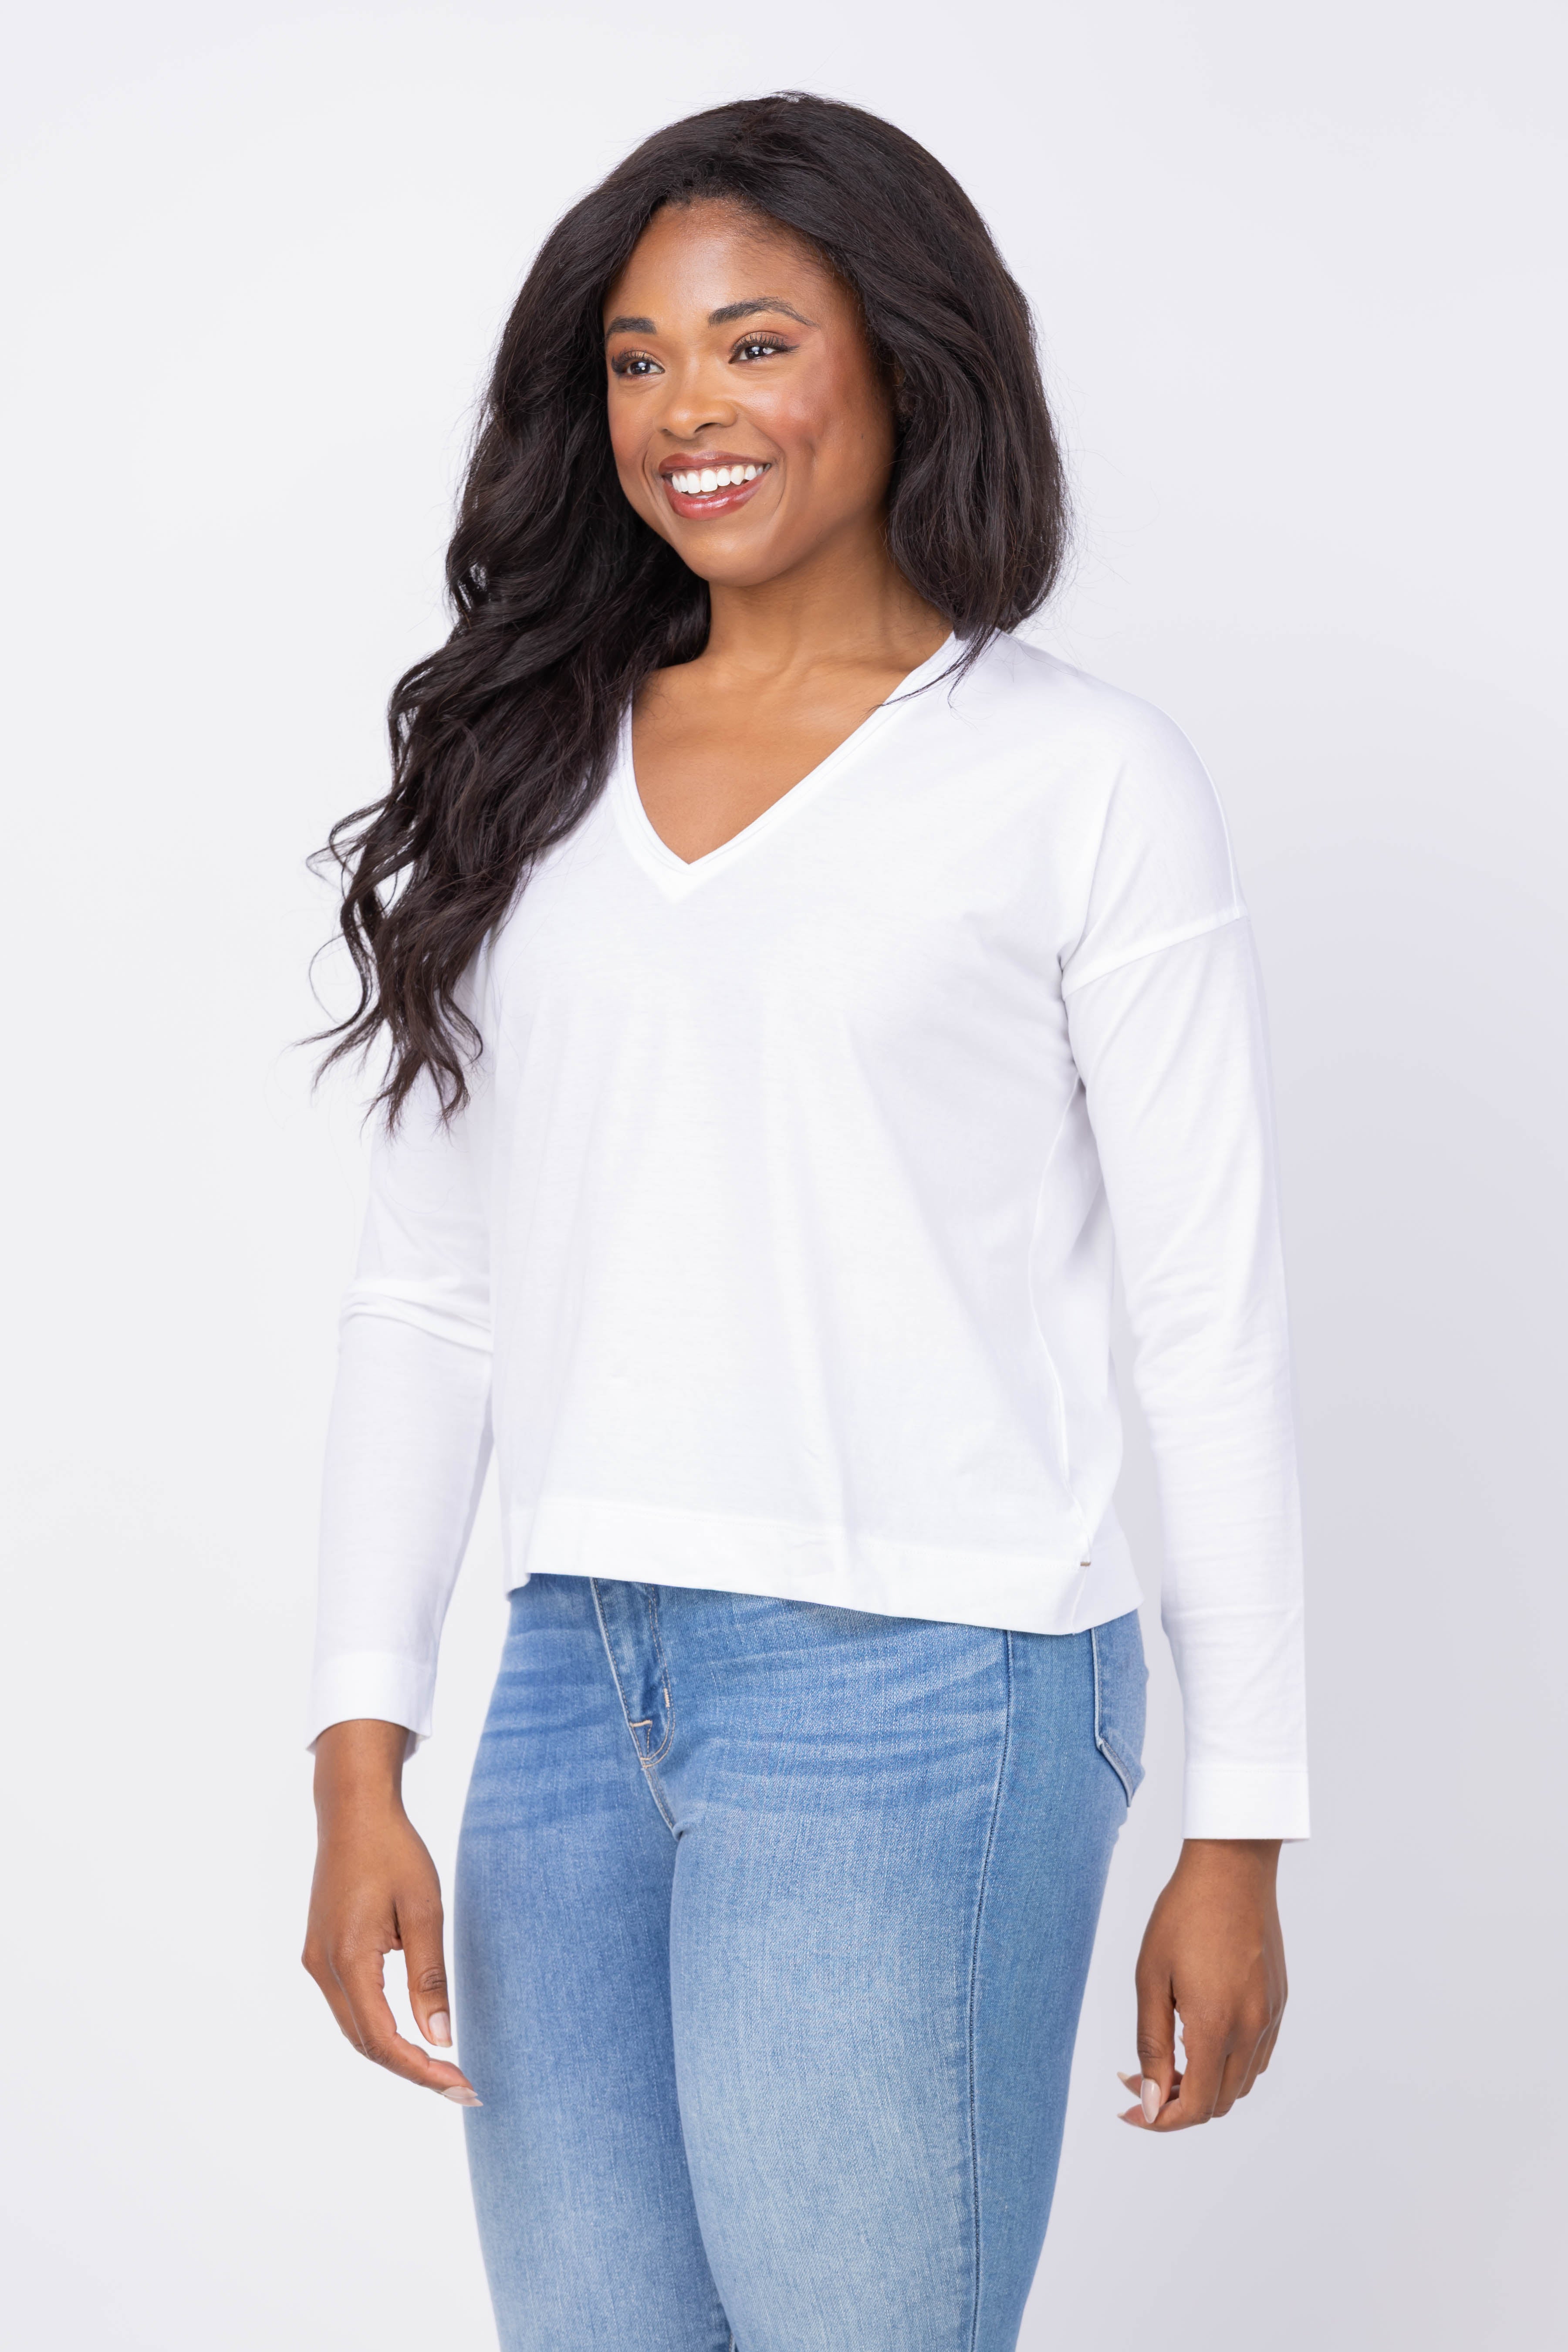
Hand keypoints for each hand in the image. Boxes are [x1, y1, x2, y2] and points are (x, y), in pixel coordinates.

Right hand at [302, 1719, 479, 2104]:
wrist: (353, 1810)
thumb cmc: (393, 1851)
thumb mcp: (424, 1909)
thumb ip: (429, 1976)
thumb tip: (439, 2036)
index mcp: (348, 1959)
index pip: (383, 2040)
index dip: (422, 2071)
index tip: (463, 2084)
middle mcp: (322, 1967)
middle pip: (365, 2042)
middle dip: (412, 2069)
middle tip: (462, 2084)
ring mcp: (315, 1960)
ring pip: (354, 2027)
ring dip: (395, 2051)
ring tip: (443, 2065)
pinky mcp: (320, 1951)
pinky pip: (349, 2004)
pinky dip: (379, 2025)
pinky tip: (411, 2029)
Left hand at [1118, 1838, 1285, 2131]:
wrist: (1231, 1868)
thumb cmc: (1183, 1915)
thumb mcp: (1151, 1978)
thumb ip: (1151, 2046)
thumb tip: (1150, 2103)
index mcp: (1215, 2025)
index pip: (1195, 2106)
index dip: (1161, 2120)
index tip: (1132, 2112)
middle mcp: (1251, 2029)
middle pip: (1219, 2103)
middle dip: (1177, 2105)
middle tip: (1140, 2081)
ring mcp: (1270, 2017)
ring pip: (1241, 2084)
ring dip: (1205, 2087)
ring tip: (1168, 2062)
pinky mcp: (1279, 2002)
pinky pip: (1258, 2056)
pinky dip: (1228, 2065)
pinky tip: (1200, 2040)